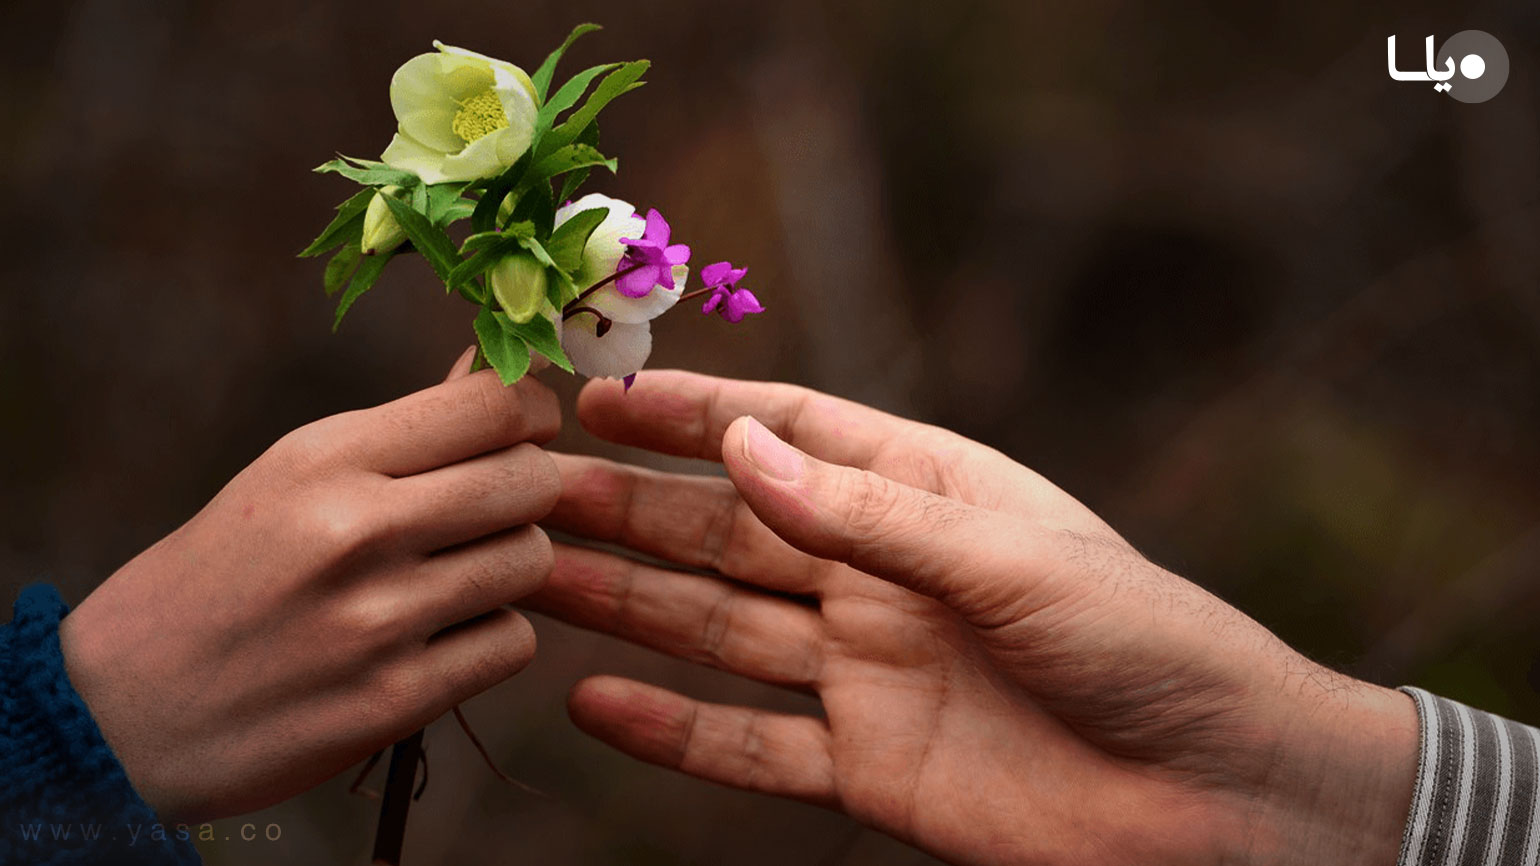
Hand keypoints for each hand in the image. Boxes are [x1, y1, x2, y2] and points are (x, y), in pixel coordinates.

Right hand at [60, 348, 559, 820]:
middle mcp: (355, 528)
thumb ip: (402, 436)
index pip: (493, 404)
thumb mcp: (289, 478)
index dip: (532, 413)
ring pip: (533, 561)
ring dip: (511, 568)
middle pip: (532, 481)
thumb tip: (508, 376)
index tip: (522, 432)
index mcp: (325, 458)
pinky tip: (441, 638)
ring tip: (459, 576)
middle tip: (495, 510)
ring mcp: (377, 618)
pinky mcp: (394, 699)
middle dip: (531, 491)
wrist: (122, 712)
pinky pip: (511, 643)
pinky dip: (491, 640)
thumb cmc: (220, 577)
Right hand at [529, 371, 1418, 865]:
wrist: (1222, 795)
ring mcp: (868, 671)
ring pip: (722, 629)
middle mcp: (882, 574)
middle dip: (633, 508)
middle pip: (732, 532)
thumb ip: (868, 515)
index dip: (693, 412)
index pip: (788, 433)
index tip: (596, 394)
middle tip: (529, 486)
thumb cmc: (1146, 644)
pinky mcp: (867, 765)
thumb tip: (741, 449)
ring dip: (630, 605)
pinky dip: (673, 731)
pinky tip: (597, 703)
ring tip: (535, 577)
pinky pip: (749, 744)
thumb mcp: (1008, 560)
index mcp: (926, 494)